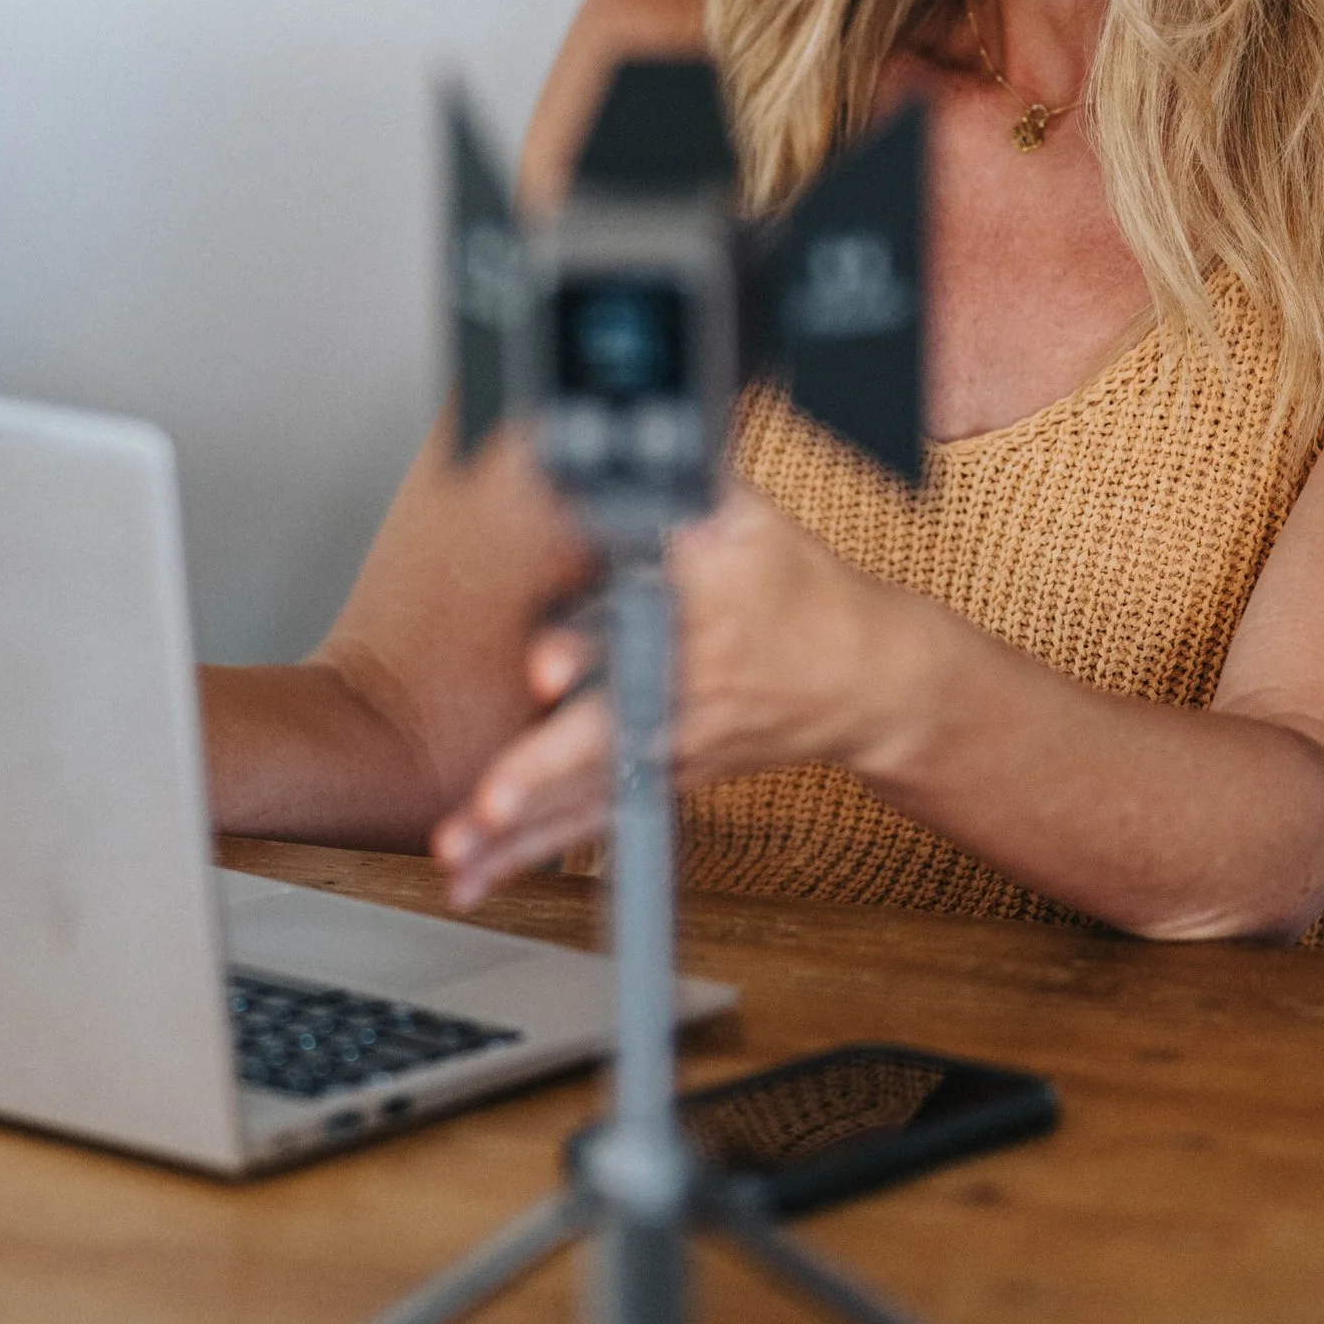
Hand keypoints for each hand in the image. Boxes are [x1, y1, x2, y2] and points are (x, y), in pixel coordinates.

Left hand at [430, 486, 903, 902]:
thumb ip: (679, 486)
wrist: (867, 680)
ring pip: (587, 799)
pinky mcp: (660, 783)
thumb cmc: (801, 593)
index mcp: (696, 622)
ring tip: (456, 853)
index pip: (639, 634)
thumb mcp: (749, 520)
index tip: (543, 666)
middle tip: (488, 801)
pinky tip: (479, 876)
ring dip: (519, 833)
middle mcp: (677, 699)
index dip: (588, 646)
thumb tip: (622, 447)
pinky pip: (589, 827)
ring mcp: (668, 752)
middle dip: (542, 773)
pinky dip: (530, 856)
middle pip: (603, 740)